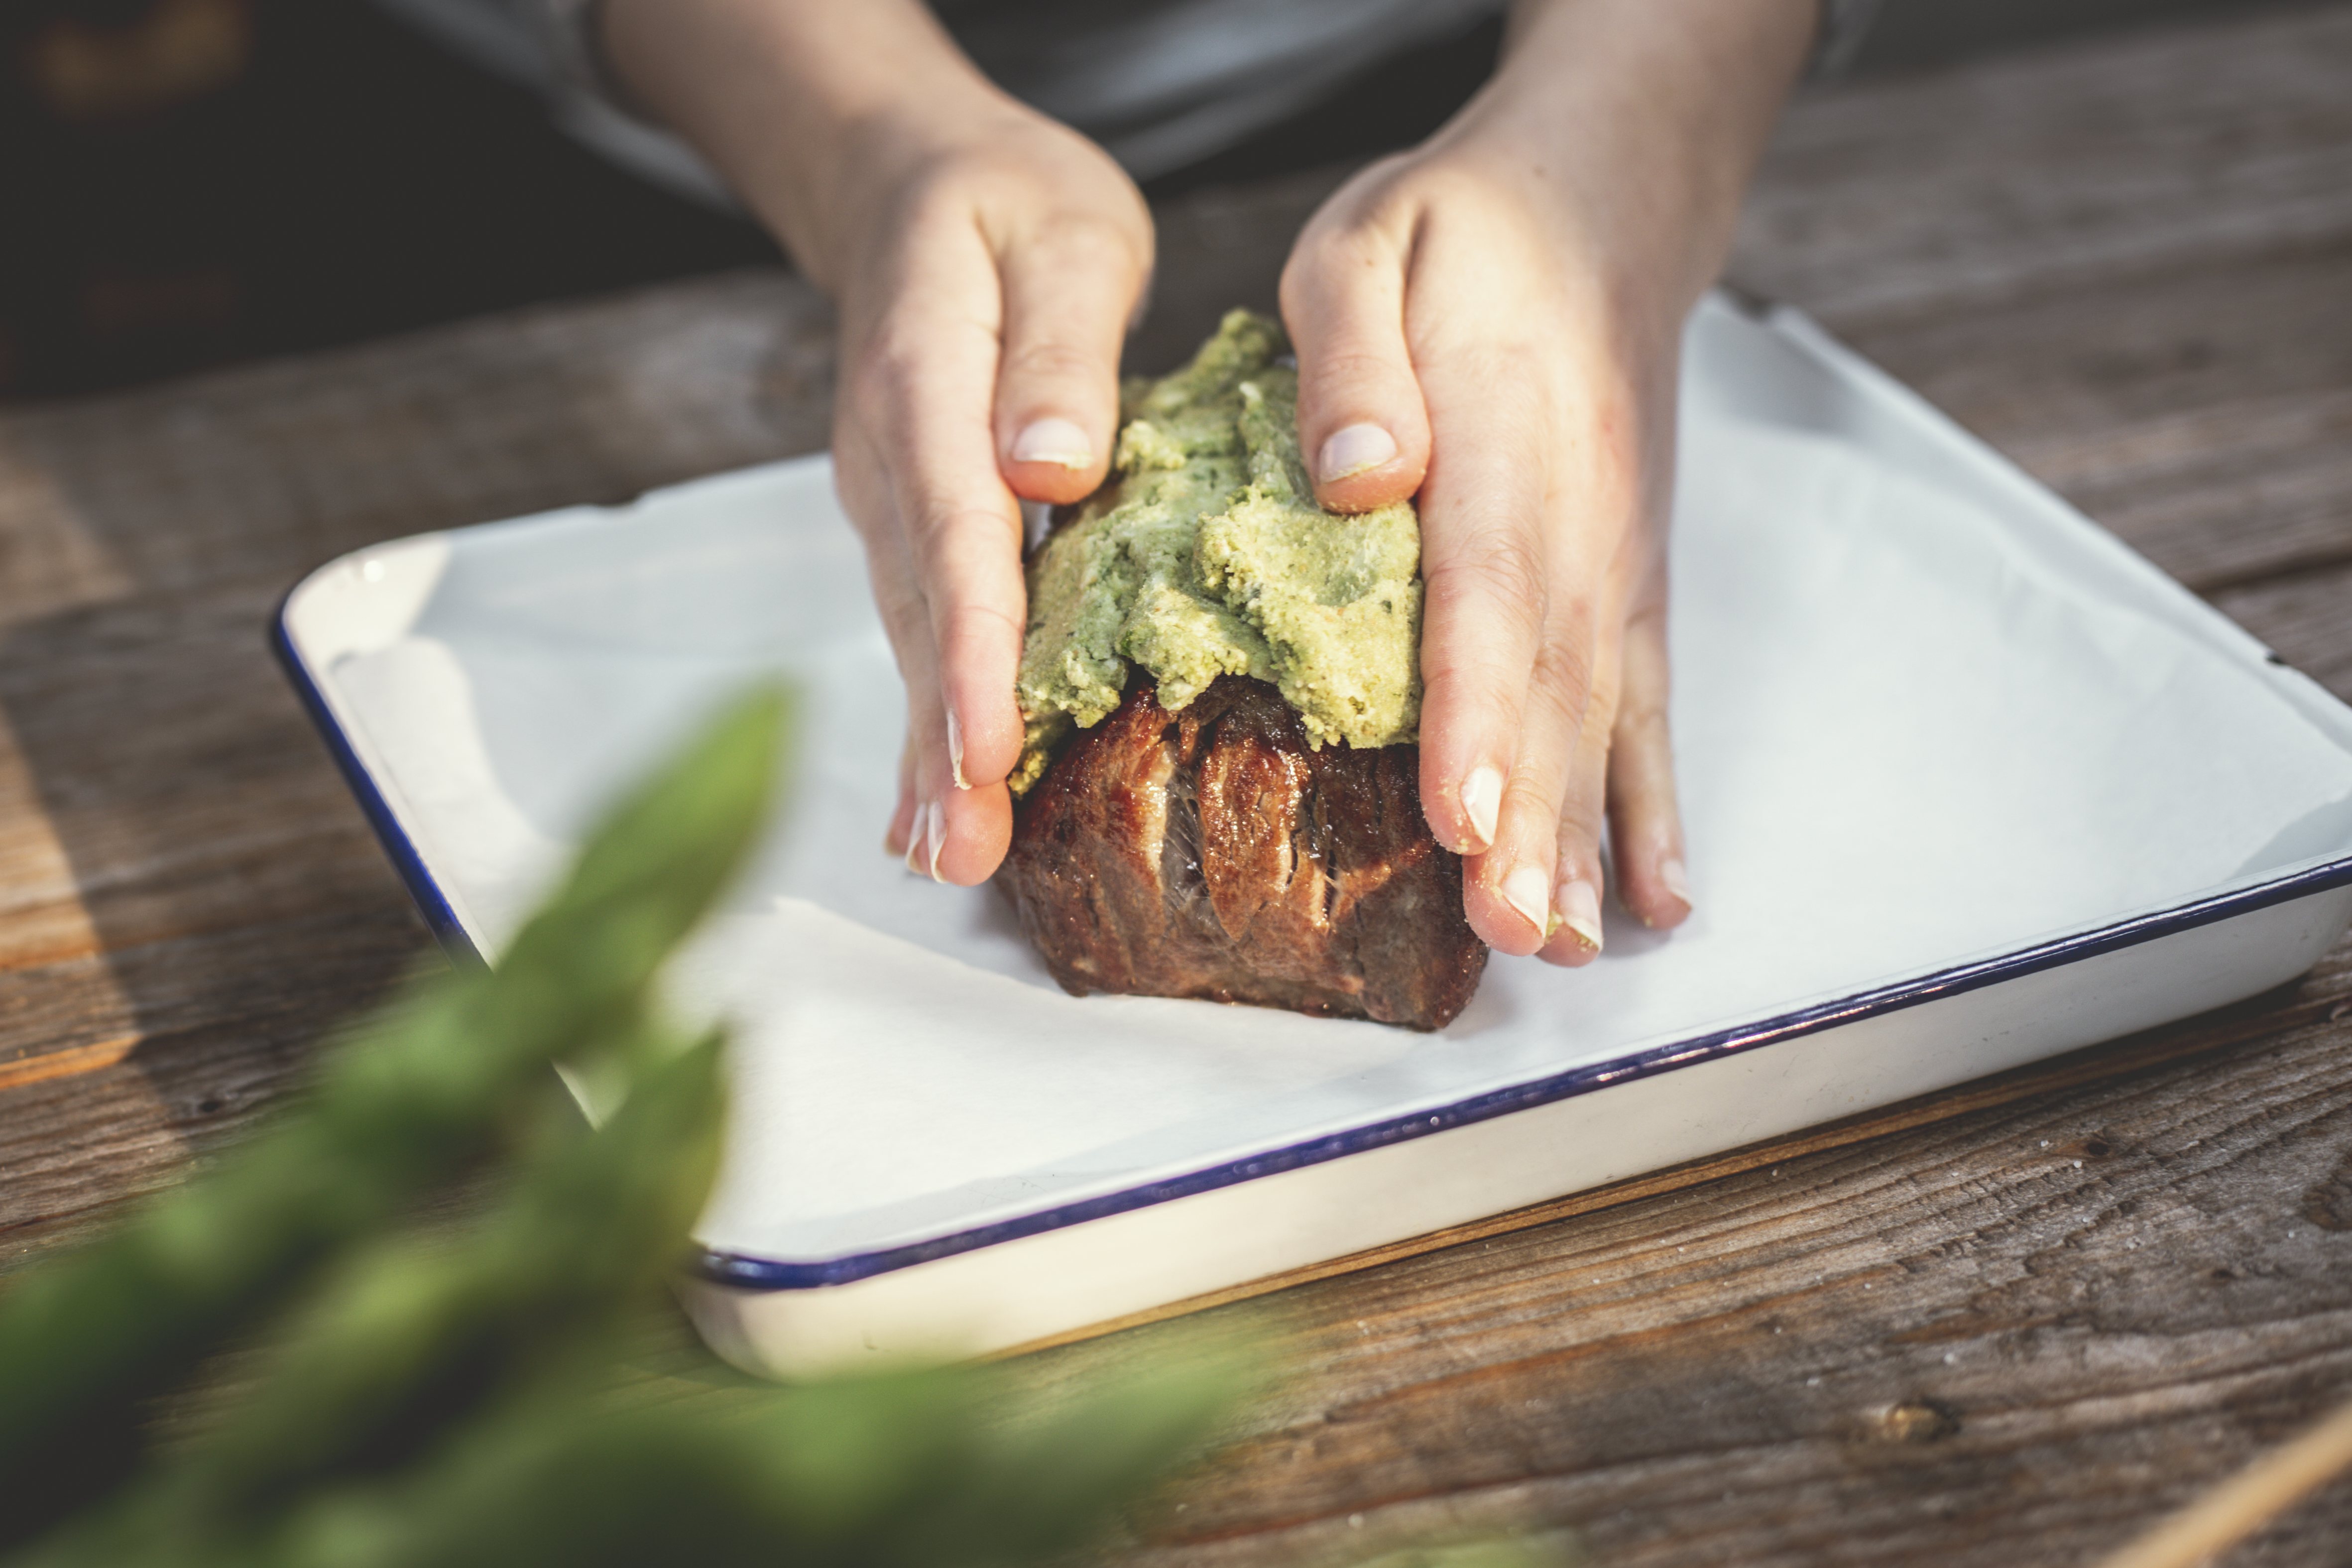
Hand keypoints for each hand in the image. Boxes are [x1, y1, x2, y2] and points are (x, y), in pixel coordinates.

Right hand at [823, 111, 1150, 883]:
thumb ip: (1060, 345)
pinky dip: (925, 714)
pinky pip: (919, 625)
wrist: (912, 185)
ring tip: (952, 856)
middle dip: (941, 739)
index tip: (989, 745)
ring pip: (910, 634)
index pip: (954, 530)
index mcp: (927, 378)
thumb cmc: (1007, 207)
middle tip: (964, 854)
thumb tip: (1051, 463)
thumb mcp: (1063, 234)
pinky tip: (938, 800)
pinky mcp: (906, 523)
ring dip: (927, 749)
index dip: (970, 648)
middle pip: (919, 610)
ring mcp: (885, 496)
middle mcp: (890, 455)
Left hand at [1279, 0, 1811, 962]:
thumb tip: (1359, 474)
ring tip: (1567, 945)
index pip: (1490, 591)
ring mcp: (1615, 561)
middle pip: (1553, 683)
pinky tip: (1654, 895)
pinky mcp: (1630, 583)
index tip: (1459, 815)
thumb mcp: (1367, 239)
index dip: (1478, 712)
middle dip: (1532, 818)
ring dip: (1585, 835)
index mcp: (1503, 436)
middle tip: (1507, 933)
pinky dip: (1651, 804)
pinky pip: (1646, 704)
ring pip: (1601, 714)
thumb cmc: (1463, 234)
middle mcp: (1576, 517)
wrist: (1602, 205)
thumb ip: (1350, 349)